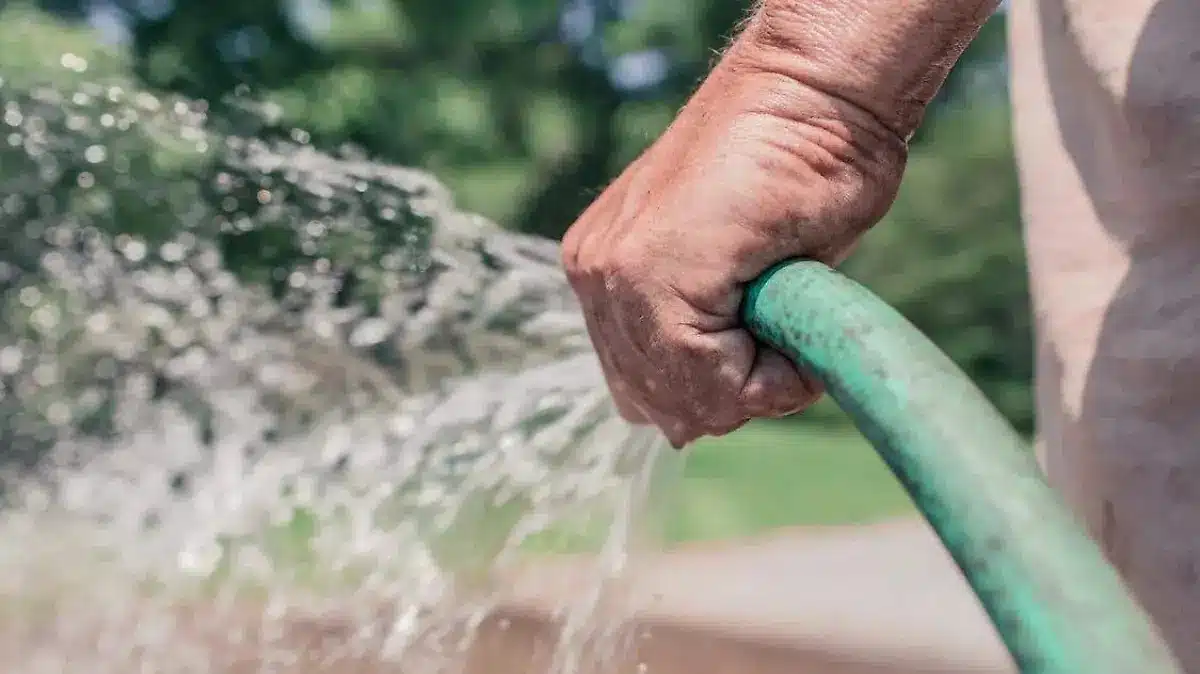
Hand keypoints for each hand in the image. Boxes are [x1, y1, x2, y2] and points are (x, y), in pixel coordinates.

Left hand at [561, 28, 908, 447]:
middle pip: (659, 406)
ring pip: (685, 402)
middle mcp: (596, 276)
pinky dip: (773, 376)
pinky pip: (711, 379)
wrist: (815, 98)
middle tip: (783, 336)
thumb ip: (703, 334)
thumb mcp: (739, 277)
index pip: (645, 390)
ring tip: (788, 318)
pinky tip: (792, 314)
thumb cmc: (796, 175)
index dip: (719, 392)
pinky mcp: (647, 271)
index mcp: (606, 276)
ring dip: (755, 384)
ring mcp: (613, 273)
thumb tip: (690, 421)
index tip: (771, 343)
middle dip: (731, 395)